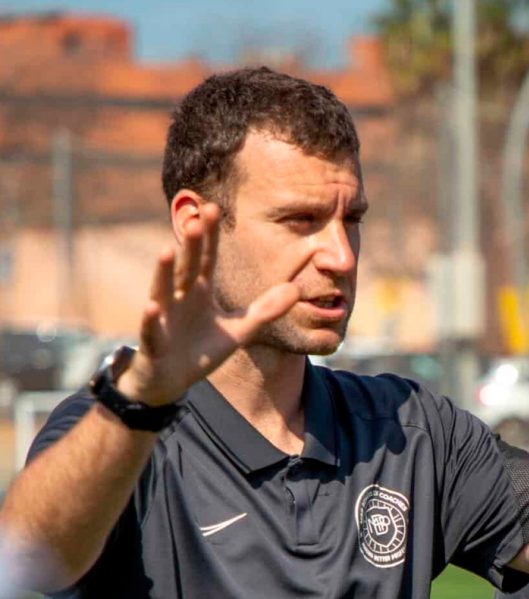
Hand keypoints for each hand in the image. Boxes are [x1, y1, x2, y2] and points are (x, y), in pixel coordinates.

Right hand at [118, 204, 300, 405]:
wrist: (170, 380)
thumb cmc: (201, 349)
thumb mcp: (239, 330)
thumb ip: (265, 310)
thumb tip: (296, 290)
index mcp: (199, 291)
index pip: (207, 259)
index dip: (211, 237)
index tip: (215, 208)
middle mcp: (180, 298)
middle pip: (187, 267)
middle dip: (192, 245)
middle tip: (199, 217)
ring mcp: (164, 318)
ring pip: (163, 291)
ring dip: (163, 272)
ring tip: (166, 249)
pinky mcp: (153, 342)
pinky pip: (151, 329)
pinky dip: (151, 318)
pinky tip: (152, 306)